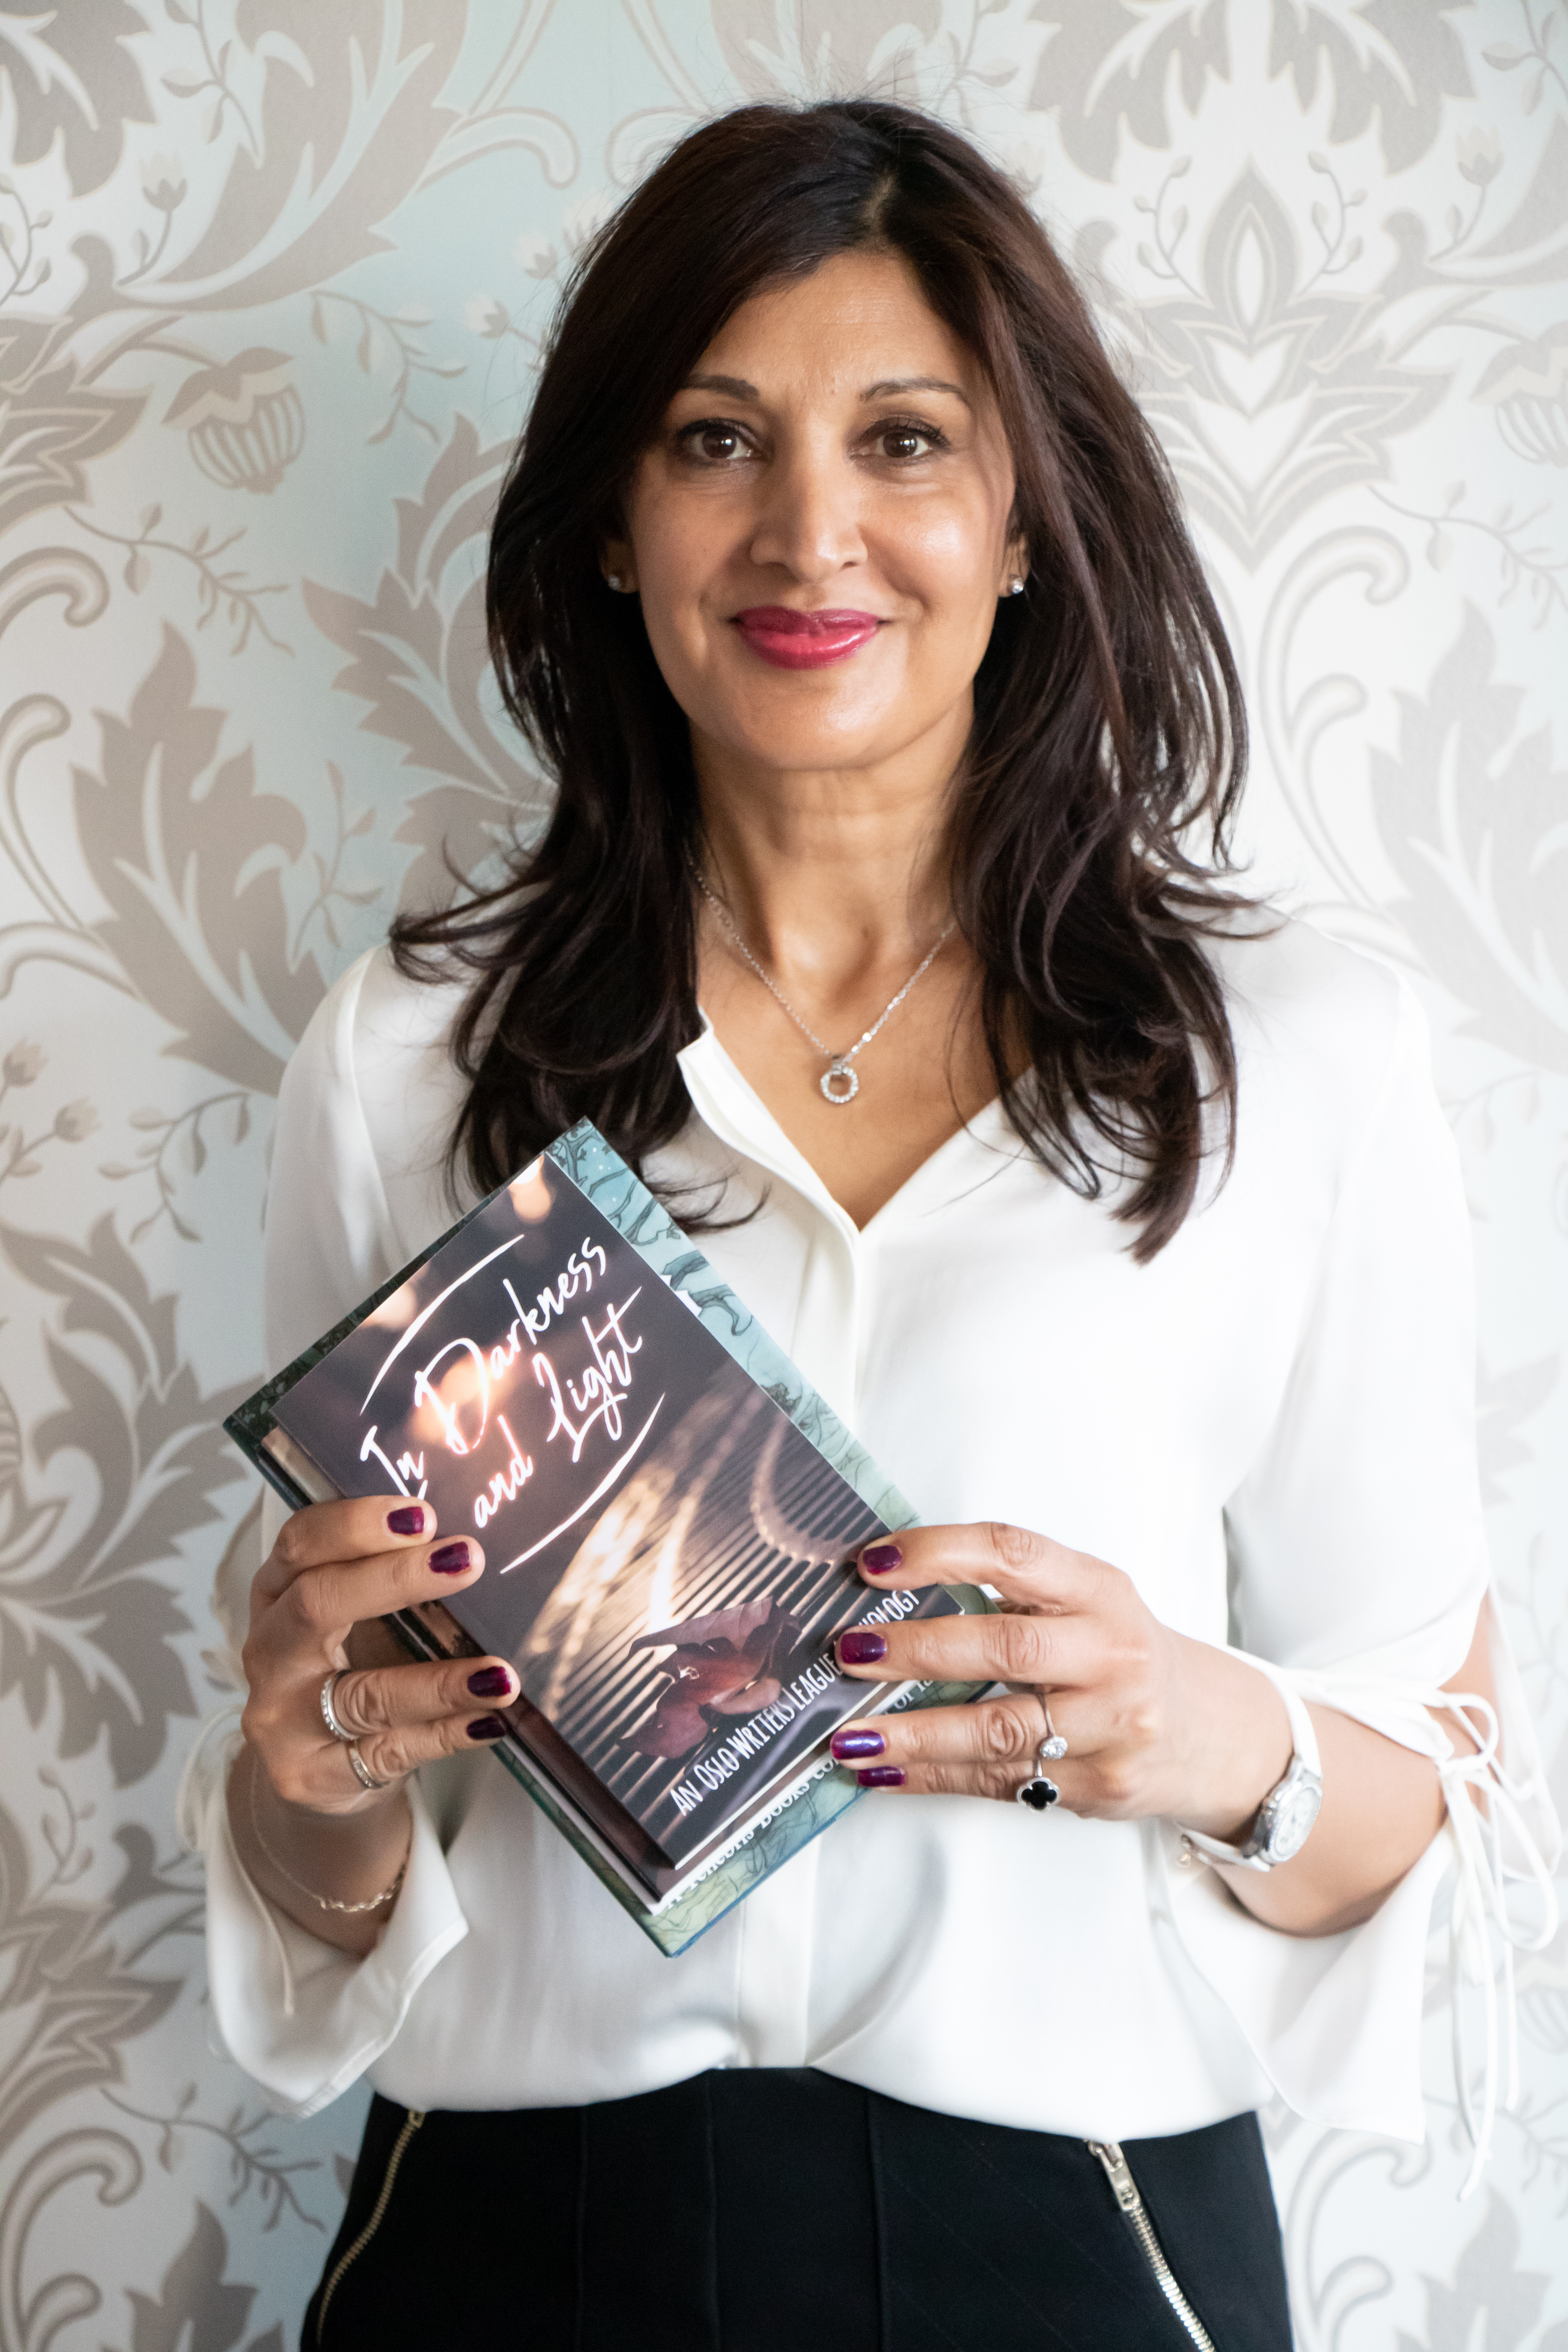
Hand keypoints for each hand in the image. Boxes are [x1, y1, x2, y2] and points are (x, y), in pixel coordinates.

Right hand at [241, 1496, 518, 1816]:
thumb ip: (391, 1579)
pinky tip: (491, 1721)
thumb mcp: (353, 1618)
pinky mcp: (310, 1777)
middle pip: (316, 1605)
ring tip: (500, 1674)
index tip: (422, 1514)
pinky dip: (446, 1735)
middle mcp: (269, 1652)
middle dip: (394, 1579)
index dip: (355, 1525)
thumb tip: (474, 1543)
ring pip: (361, 1697)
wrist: (312, 1771)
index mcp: (276, 1594)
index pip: (301, 1545)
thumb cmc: (346, 1670)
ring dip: (438, 1682)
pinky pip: (389, 1752)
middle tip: (468, 1560)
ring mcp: (282, 1722)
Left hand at [828, 1522, 1290, 1838]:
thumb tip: (890, 1590)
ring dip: (912, 1733)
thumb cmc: (1122, 1655)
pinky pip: (1000, 1782)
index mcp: (1101, 1591)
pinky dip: (933, 1777)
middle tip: (849, 1651)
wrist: (1212, 1734)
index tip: (873, 1563)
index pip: (1013, 1554)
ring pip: (997, 1730)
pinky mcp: (1098, 1786)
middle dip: (915, 1649)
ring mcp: (1109, 1727)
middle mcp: (1111, 1654)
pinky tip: (884, 1772)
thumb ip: (1011, 1592)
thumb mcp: (1088, 1603)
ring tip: (848, 1734)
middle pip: (1004, 1647)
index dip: (939, 1553)